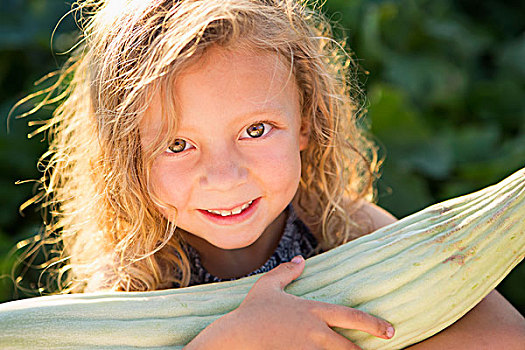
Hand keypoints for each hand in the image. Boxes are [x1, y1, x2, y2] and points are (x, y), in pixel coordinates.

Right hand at [185, 255, 394, 348]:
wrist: (234, 338)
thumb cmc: (250, 312)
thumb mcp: (268, 286)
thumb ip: (287, 271)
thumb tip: (301, 260)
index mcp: (313, 311)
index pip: (352, 317)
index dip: (374, 324)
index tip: (390, 331)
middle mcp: (316, 332)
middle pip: (351, 347)